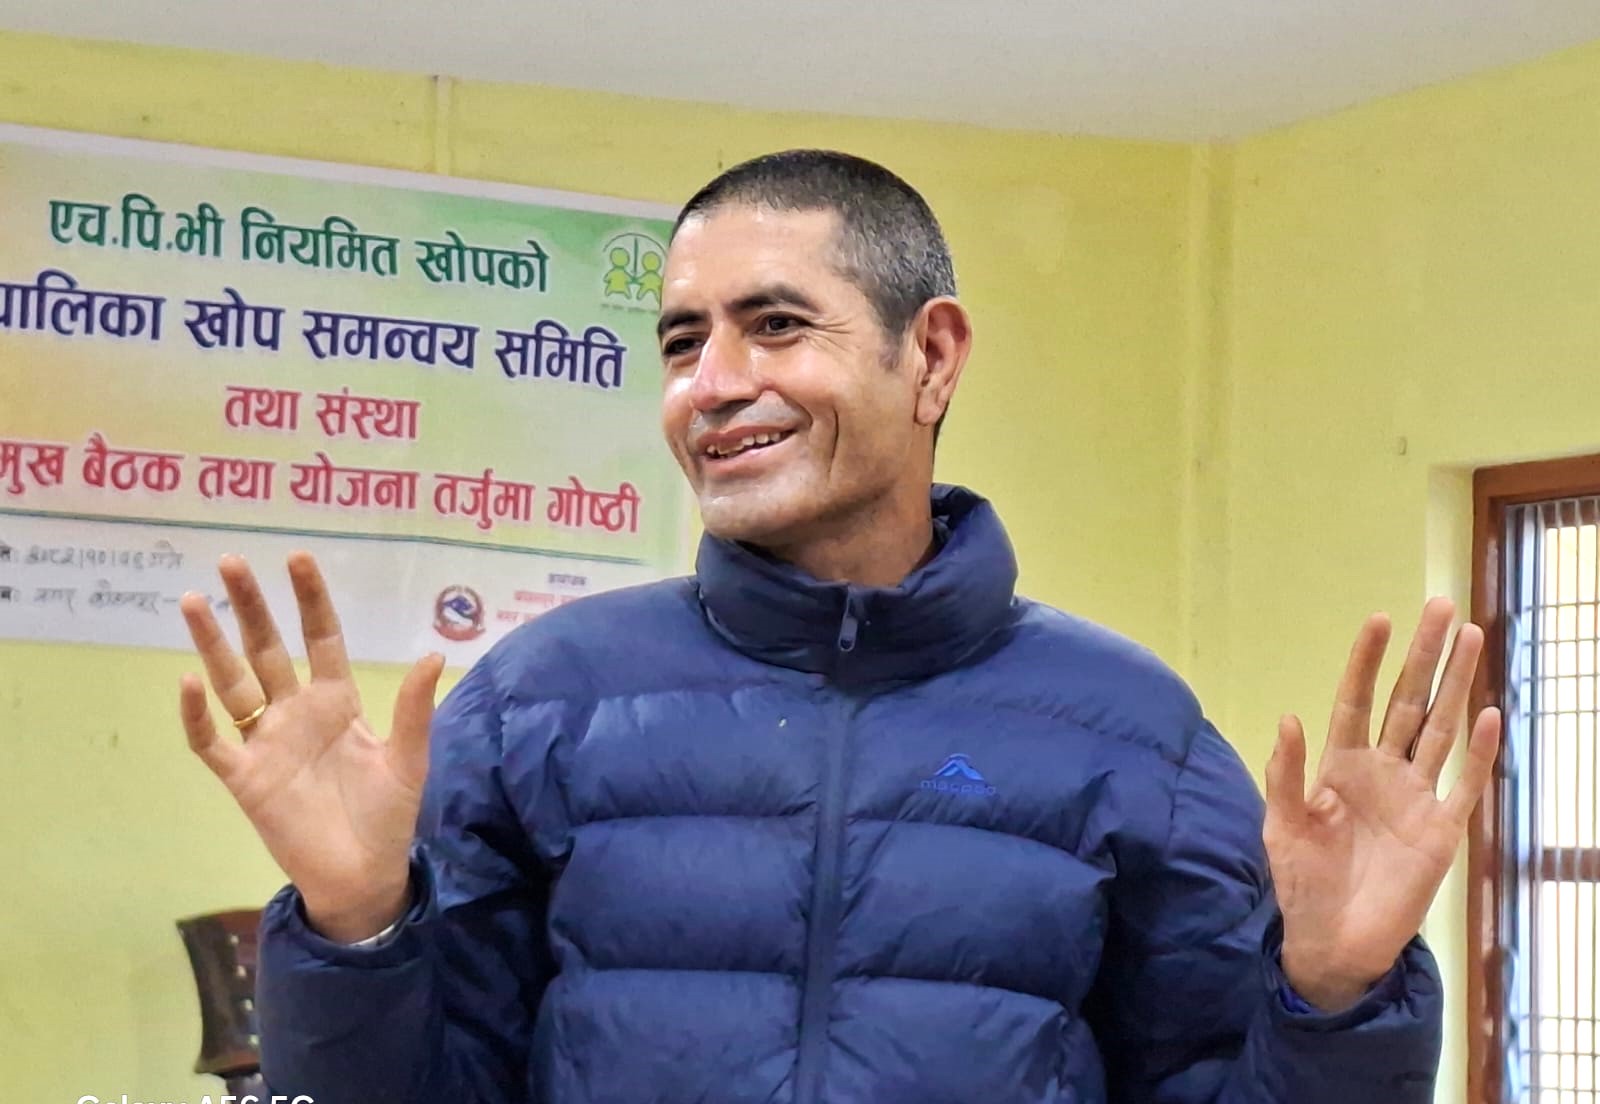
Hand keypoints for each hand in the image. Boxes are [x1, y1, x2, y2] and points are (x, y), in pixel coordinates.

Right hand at [179, 552, 443, 941]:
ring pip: (233, 683)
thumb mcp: (409, 759)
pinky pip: (212, 742)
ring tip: (195, 600)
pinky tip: (189, 680)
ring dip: (213, 644)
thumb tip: (434, 655)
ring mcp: (266, 743)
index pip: (321, 639)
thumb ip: (414, 709)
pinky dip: (198, 715)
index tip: (299, 558)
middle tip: (232, 561)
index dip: (311, 601)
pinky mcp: (245, 779)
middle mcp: (296, 713)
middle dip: (252, 607)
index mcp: (337, 702)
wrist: (364, 877)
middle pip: (268, 650)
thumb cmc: (387, 817)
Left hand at [1264, 597, 1500, 1010]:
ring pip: (1440, 729)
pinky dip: (1478, 751)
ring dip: (1456, 685)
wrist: (1332, 942)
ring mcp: (1415, 798)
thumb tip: (1287, 717)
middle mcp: (1381, 773)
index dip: (1367, 661)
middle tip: (1441, 608)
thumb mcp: (1282, 826)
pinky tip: (1489, 714)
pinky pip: (1464, 784)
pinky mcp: (1440, 831)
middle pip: (1407, 702)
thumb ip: (1285, 774)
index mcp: (1339, 766)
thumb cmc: (1301, 882)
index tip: (1378, 619)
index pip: (1356, 701)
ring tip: (1470, 638)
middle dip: (1423, 656)